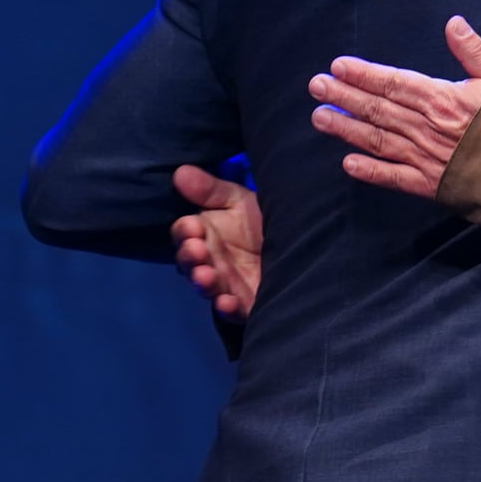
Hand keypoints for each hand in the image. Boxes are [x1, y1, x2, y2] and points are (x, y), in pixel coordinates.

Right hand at [170, 163, 263, 317]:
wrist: (300, 239)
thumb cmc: (261, 219)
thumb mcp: (238, 200)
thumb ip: (210, 189)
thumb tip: (180, 171)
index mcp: (204, 234)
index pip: (184, 233)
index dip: (185, 231)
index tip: (193, 227)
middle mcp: (210, 260)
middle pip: (190, 262)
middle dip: (190, 256)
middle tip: (197, 249)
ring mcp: (226, 283)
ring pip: (207, 286)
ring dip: (203, 281)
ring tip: (206, 275)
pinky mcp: (246, 303)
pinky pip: (231, 310)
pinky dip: (226, 306)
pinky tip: (227, 301)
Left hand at [310, 16, 480, 198]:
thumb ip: (474, 51)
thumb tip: (453, 23)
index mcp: (444, 99)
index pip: (394, 83)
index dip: (364, 74)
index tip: (338, 66)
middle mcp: (428, 128)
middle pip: (378, 109)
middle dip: (345, 97)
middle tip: (316, 87)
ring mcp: (427, 159)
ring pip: (378, 140)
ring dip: (346, 129)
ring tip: (320, 118)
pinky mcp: (433, 187)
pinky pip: (394, 178)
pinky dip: (370, 171)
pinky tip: (348, 163)